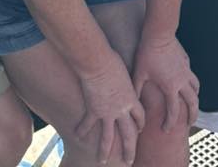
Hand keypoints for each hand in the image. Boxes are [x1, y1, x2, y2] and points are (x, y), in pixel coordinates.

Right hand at [74, 50, 144, 164]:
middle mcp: (121, 110)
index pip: (140, 116)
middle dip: (129, 149)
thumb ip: (125, 80)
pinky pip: (87, 125)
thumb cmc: (112, 61)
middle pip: (129, 135)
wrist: (98, 62)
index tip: (139, 130)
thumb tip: (124, 77)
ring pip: (108, 138)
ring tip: (102, 162)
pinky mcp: (93, 110)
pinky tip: (77, 137)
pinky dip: (81, 131)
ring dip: (105, 151)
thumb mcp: (124, 71)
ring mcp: (107, 112)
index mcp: (131, 99)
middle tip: (128, 161)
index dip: (140, 124)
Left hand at [132, 34, 198, 131]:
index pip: (173, 112)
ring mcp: (186, 70)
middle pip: (193, 103)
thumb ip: (136, 90)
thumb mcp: (139, 73)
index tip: (165, 129)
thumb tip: (132, 105)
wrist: (159, 33)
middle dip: (192, 116)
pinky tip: (186, 83)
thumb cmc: (146, 54)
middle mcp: (182, 81)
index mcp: (170, 87)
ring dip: (195, 99)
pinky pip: (192, 75)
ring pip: (196, 89)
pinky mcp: (186, 61)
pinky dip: (192, 83)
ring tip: (192, 105)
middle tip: (189, 124)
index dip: (170, 123)